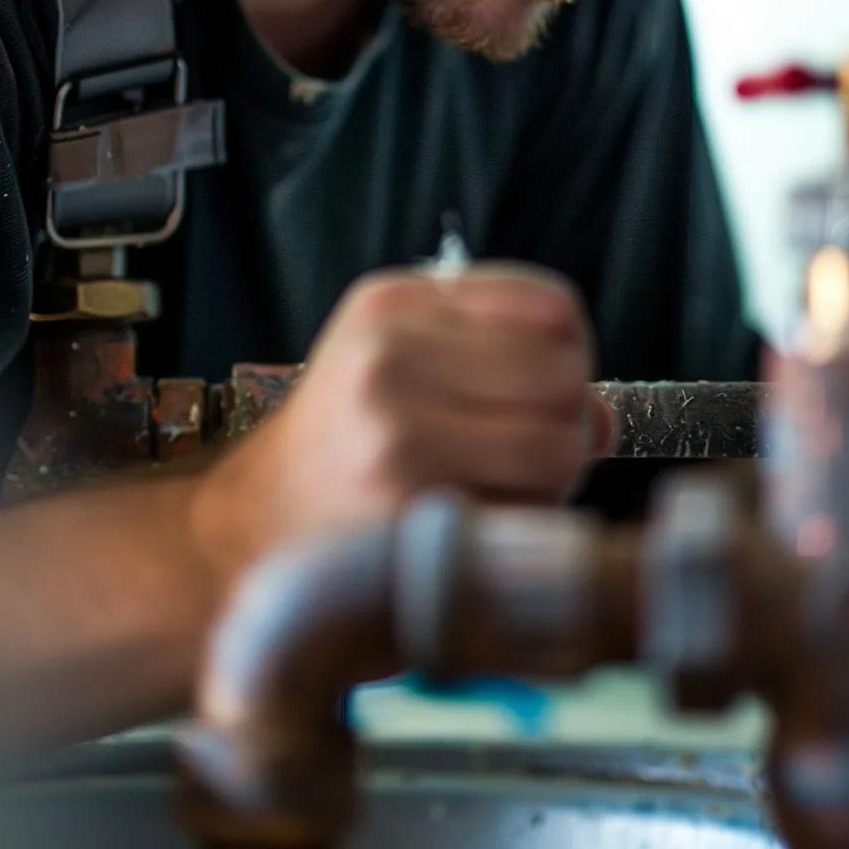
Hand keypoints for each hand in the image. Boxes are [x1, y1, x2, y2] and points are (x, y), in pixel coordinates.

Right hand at [191, 264, 613, 582]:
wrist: (242, 543)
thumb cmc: (336, 448)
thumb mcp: (394, 362)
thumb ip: (502, 361)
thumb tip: (606, 413)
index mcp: (391, 305)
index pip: (552, 307)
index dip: (567, 354)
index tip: (536, 388)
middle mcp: (390, 359)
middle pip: (566, 376)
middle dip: (563, 420)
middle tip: (513, 451)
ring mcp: (399, 440)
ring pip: (563, 447)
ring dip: (550, 481)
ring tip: (491, 489)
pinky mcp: (411, 517)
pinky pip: (532, 514)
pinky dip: (524, 527)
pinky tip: (471, 527)